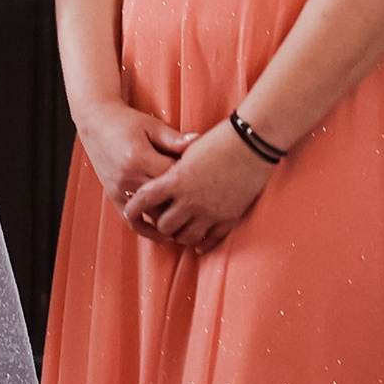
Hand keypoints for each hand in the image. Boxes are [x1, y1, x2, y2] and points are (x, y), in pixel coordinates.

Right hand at [77, 102, 195, 242]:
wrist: (95, 121)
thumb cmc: (125, 121)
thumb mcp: (150, 126)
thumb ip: (174, 138)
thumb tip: (199, 141)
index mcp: (139, 158)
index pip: (173, 178)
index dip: (192, 182)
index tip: (207, 184)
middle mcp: (128, 177)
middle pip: (164, 200)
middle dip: (184, 206)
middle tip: (206, 212)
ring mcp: (119, 189)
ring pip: (150, 214)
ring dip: (170, 223)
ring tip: (192, 231)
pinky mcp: (113, 195)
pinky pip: (132, 219)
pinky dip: (148, 230)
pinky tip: (164, 236)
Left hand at [127, 120, 275, 252]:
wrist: (252, 143)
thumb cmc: (219, 140)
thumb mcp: (188, 151)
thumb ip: (173, 169)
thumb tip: (160, 179)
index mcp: (176, 180)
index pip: (144, 200)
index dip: (134, 209)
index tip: (130, 211)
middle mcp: (190, 200)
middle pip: (164, 225)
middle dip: (160, 223)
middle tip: (162, 218)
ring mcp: (210, 212)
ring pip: (186, 237)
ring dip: (180, 235)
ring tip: (179, 230)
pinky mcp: (229, 218)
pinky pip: (211, 240)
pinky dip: (202, 244)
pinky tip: (198, 244)